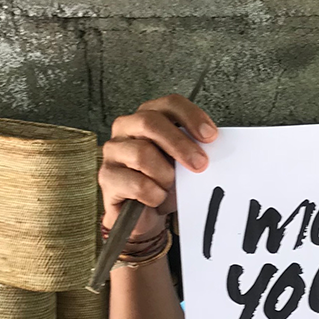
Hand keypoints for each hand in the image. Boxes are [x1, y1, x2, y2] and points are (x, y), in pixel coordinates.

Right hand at [98, 94, 217, 238]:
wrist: (143, 214)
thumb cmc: (164, 182)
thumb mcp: (182, 163)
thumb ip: (194, 150)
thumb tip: (213, 148)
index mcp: (147, 117)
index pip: (169, 104)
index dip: (191, 117)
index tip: (210, 136)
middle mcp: (126, 128)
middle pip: (150, 122)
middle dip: (180, 145)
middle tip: (199, 164)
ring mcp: (113, 151)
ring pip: (142, 154)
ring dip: (165, 175)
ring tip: (169, 186)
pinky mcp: (106, 177)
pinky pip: (137, 184)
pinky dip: (154, 195)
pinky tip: (156, 198)